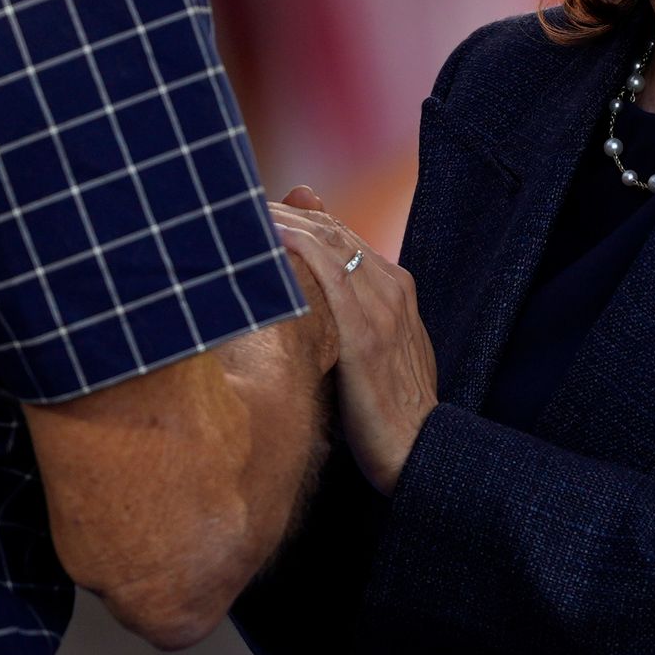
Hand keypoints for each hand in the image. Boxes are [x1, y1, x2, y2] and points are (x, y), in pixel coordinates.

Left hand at [268, 185, 438, 491]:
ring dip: (282, 220)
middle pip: (328, 229)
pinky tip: (270, 237)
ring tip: (241, 211)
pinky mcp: (367, 336)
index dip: (294, 217)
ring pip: (328, 242)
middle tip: (235, 205)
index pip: (336, 232)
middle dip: (280, 211)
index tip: (251, 211)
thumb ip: (343, 313)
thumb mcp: (368, 348)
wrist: (419, 450)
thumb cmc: (385, 405)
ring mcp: (382, 308)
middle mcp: (391, 287)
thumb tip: (303, 283)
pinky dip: (301, 249)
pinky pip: (332, 277)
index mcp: (394, 285)